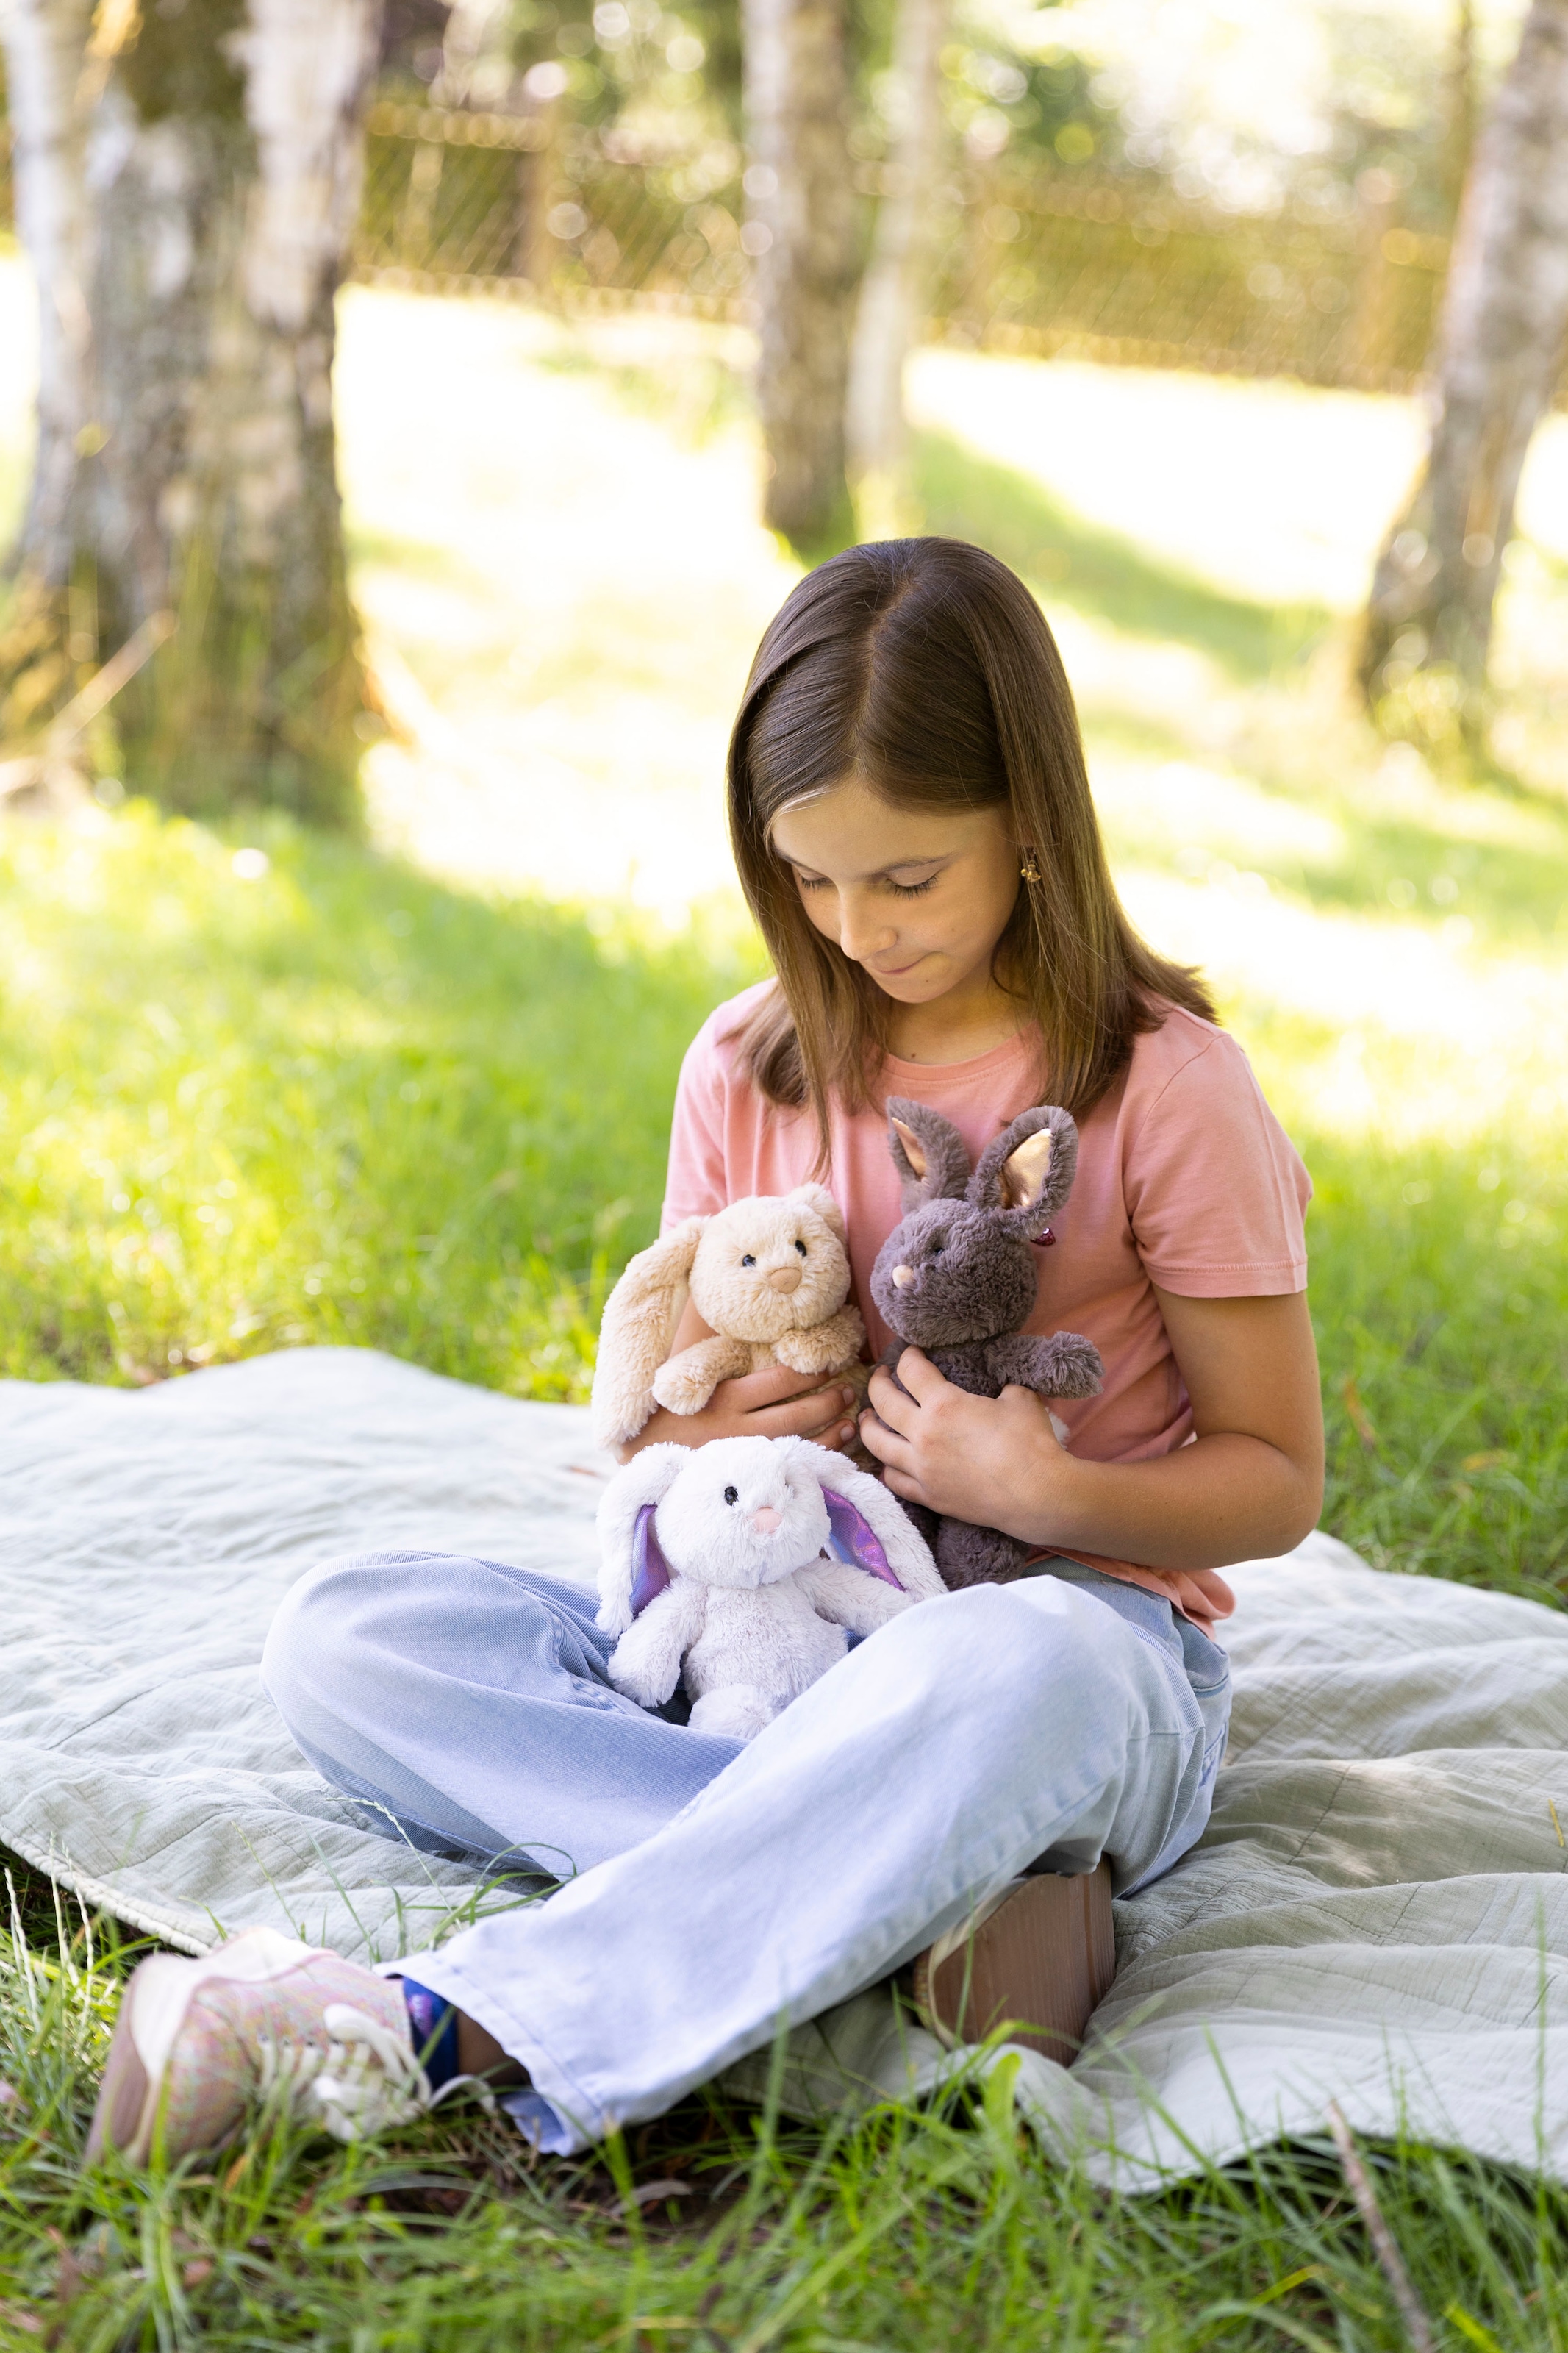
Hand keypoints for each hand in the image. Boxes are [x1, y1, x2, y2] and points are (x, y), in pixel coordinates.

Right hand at [620, 1365, 861, 1462]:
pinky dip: (818, 1458)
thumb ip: (721, 1364)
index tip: (829, 1363)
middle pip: (798, 1412)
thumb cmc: (668, 1414)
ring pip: (801, 1443)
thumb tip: (757, 1335)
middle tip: (849, 1390)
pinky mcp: (747, 1476)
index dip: (810, 1371)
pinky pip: (790, 1467)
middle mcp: (739, 1429)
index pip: (780, 1381)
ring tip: (851, 1418)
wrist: (641, 1461)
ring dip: (832, 1430)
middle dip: (829, 1400)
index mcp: (726, 1398)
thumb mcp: (690, 1381)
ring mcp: (745, 1457)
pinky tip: (834, 1449)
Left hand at [859, 1350, 1079, 1540]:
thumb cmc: (1031, 1443)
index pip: (911, 1370)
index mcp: (944, 1404)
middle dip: (878, 1383)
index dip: (909, 1356)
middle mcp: (923, 1434)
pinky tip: (886, 1459)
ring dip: (867, 1425)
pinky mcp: (927, 1495)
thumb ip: (1000, 1385)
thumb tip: (998, 1384)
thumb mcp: (1019, 1398)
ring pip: (876, 1442)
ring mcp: (921, 1468)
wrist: (1037, 1495)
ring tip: (867, 1417)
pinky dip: (886, 1466)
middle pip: (883, 1402)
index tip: (911, 1353)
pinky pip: (893, 1479)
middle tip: (882, 1376)